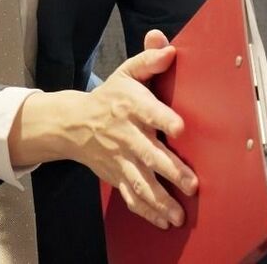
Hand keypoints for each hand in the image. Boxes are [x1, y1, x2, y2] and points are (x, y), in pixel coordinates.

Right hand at [11, 30, 196, 229]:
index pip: (149, 112)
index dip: (164, 119)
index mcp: (131, 107)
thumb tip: (168, 46)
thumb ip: (149, 60)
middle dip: (171, 170)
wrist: (73, 124)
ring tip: (179, 213)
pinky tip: (163, 221)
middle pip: (149, 155)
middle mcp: (127, 136)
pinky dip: (146, 211)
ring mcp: (121, 159)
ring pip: (141, 182)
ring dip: (160, 200)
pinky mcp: (117, 175)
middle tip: (192, 183)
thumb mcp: (127, 74)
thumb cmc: (110, 97)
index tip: (180, 128)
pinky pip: (131, 196)